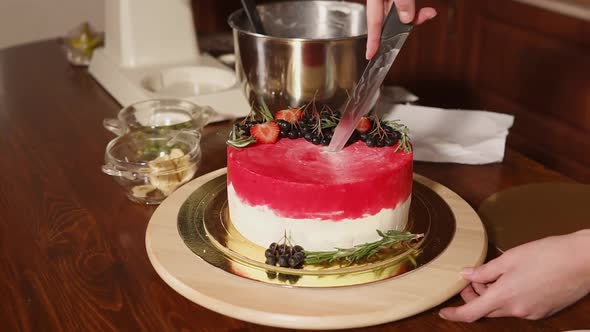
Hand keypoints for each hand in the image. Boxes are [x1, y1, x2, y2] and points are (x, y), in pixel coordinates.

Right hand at [366, 0, 436, 58]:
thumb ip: (402, 2)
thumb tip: (407, 18)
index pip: (373, 22)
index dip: (373, 41)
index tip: (371, 55)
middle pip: (388, 18)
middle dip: (404, 26)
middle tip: (416, 27)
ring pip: (399, 11)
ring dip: (415, 16)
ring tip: (428, 14)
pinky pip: (405, 4)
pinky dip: (416, 8)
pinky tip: (426, 10)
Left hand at [439, 229, 589, 321]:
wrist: (583, 260)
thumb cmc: (547, 254)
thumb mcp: (509, 258)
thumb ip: (484, 270)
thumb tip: (466, 275)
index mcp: (504, 297)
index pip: (472, 313)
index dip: (455, 314)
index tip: (444, 312)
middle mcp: (518, 310)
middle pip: (487, 310)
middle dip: (475, 298)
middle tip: (472, 280)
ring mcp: (532, 313)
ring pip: (503, 308)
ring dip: (493, 296)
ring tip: (495, 275)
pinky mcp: (544, 311)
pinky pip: (519, 307)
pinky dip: (510, 297)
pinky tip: (514, 280)